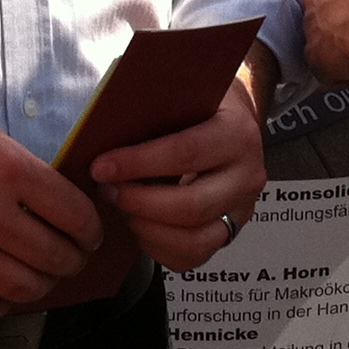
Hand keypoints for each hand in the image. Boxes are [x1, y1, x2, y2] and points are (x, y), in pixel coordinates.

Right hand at [0, 90, 104, 323]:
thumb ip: (22, 172)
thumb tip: (60, 208)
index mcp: (8, 169)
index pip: (74, 214)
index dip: (91, 230)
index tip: (91, 235)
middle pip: (55, 256)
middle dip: (72, 261)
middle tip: (71, 258)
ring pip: (23, 288)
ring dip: (40, 285)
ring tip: (38, 275)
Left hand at [90, 59, 270, 272]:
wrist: (231, 119)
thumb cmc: (196, 104)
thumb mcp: (181, 91)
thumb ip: (152, 104)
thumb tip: (102, 121)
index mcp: (238, 133)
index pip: (185, 153)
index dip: (137, 163)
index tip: (99, 167)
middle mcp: (248, 175)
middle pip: (190, 206)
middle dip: (138, 202)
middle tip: (107, 190)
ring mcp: (242, 209)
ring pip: (194, 240)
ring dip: (147, 227)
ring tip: (122, 205)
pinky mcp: (230, 232)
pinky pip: (192, 257)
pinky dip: (157, 247)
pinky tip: (140, 222)